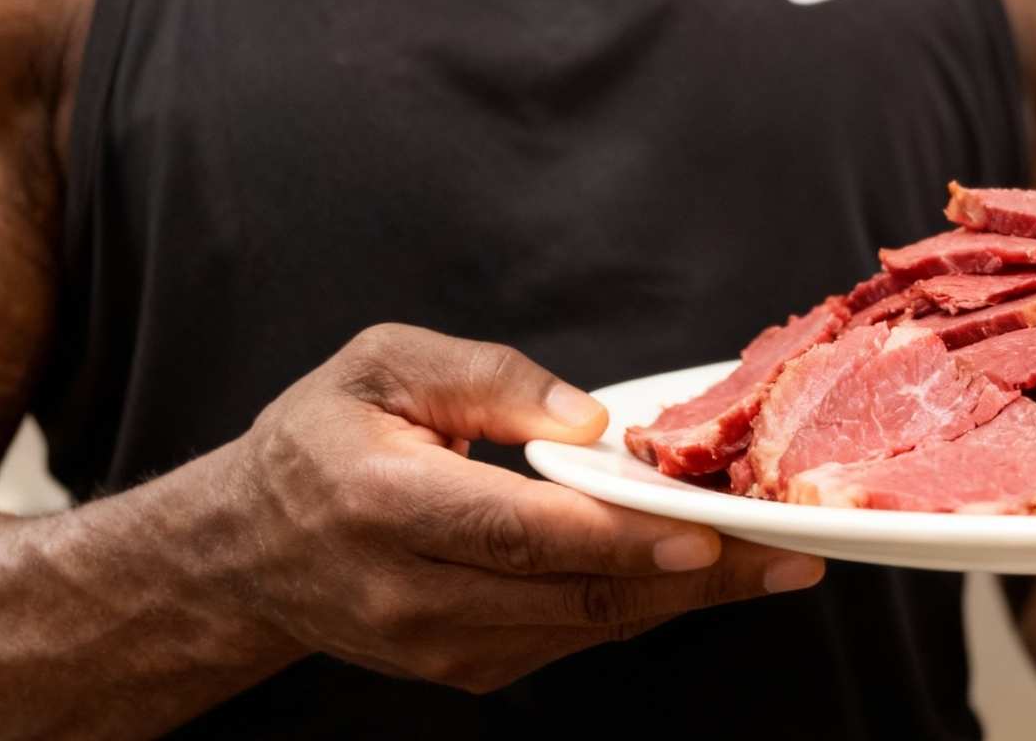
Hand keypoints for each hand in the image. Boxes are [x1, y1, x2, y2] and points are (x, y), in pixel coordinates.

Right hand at [223, 323, 824, 692]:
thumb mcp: (386, 365)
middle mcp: (410, 591)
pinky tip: (701, 575)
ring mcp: (438, 645)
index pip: (525, 531)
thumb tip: (592, 420)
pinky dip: (642, 605)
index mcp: (384, 504)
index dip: (625, 536)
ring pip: (586, 625)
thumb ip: (490, 377)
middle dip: (697, 577)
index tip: (712, 530)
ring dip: (687, 598)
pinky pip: (570, 638)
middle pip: (575, 591)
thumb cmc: (322, 441)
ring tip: (773, 562)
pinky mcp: (465, 670)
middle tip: (790, 551)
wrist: (245, 552)